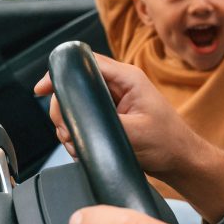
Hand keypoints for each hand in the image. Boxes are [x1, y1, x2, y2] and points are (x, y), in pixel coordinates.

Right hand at [34, 55, 223, 219]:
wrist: (181, 161)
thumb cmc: (168, 144)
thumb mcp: (134, 132)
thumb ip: (103, 122)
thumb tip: (76, 122)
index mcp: (127, 78)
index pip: (85, 62)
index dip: (60, 73)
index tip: (43, 88)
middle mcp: (119, 86)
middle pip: (75, 85)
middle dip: (64, 110)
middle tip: (67, 130)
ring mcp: (114, 102)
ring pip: (77, 105)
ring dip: (71, 126)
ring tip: (79, 143)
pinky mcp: (112, 117)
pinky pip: (84, 119)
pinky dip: (79, 134)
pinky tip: (85, 147)